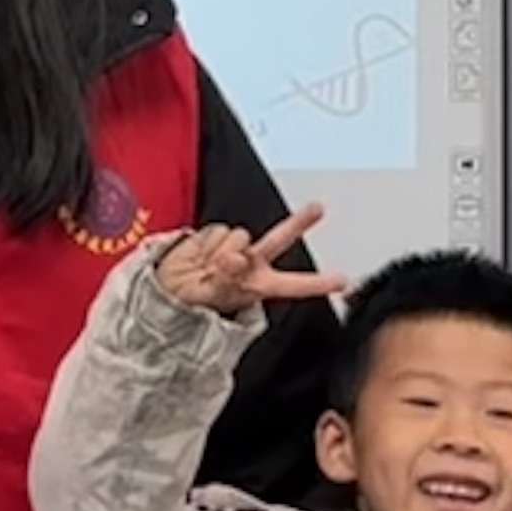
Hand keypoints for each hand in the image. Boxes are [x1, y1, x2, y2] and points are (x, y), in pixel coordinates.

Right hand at [146, 210, 342, 322]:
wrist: (168, 291)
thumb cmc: (196, 302)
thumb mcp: (214, 298)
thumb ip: (227, 276)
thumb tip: (235, 255)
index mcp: (259, 285)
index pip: (293, 285)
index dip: (318, 283)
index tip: (343, 281)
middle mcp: (252, 263)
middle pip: (279, 239)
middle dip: (299, 223)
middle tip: (318, 209)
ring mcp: (235, 247)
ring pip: (239, 236)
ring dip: (221, 250)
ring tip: (207, 267)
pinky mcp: (215, 234)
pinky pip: (215, 232)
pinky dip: (205, 245)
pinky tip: (200, 257)